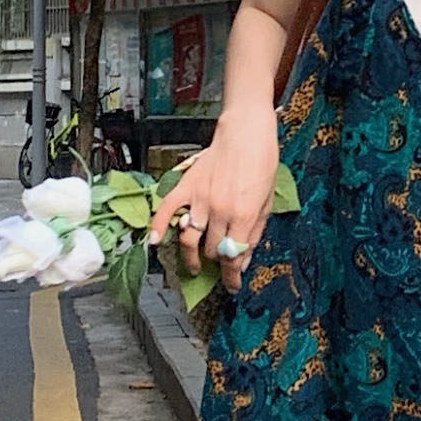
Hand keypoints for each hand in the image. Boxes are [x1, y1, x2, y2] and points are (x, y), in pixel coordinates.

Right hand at [146, 105, 278, 283]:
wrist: (246, 134)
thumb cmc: (262, 166)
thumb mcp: (266, 204)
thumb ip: (254, 234)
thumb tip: (243, 261)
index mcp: (243, 216)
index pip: (233, 258)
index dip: (232, 278)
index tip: (232, 286)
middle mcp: (219, 211)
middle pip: (211, 251)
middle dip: (216, 263)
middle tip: (218, 267)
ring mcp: (200, 199)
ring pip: (190, 239)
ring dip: (191, 257)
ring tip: (195, 266)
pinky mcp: (187, 186)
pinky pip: (167, 209)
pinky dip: (158, 226)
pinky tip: (155, 242)